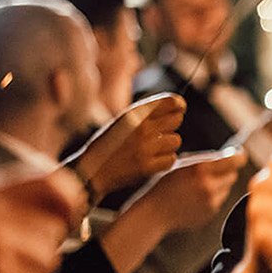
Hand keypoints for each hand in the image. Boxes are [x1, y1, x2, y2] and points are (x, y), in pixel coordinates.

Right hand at [70, 93, 185, 197]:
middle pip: (177, 120)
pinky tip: (153, 160)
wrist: (91, 171)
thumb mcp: (122, 121)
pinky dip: (165, 160)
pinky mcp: (148, 166)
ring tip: (153, 148)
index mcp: (134, 113)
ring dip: (168, 145)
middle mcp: (142, 128)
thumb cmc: (108, 144)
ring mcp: (146, 148)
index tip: (180, 108)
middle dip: (172, 125)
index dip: (179, 105)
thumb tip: (175, 107)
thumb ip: (145, 114)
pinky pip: (171, 159)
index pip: (170, 101)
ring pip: (176, 140)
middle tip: (161, 132)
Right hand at [137, 148, 248, 232]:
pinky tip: (196, 198)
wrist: (155, 213)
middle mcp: (209, 185)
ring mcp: (212, 201)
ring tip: (199, 186)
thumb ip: (204, 161)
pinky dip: (213, 197)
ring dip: (219, 185)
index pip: (234, 160)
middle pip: (233, 175)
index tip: (239, 155)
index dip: (239, 157)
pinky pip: (220, 200)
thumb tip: (229, 155)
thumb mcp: (181, 166)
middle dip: (226, 171)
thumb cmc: (165, 186)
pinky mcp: (212, 212)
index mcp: (200, 169)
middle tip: (215, 171)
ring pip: (227, 188)